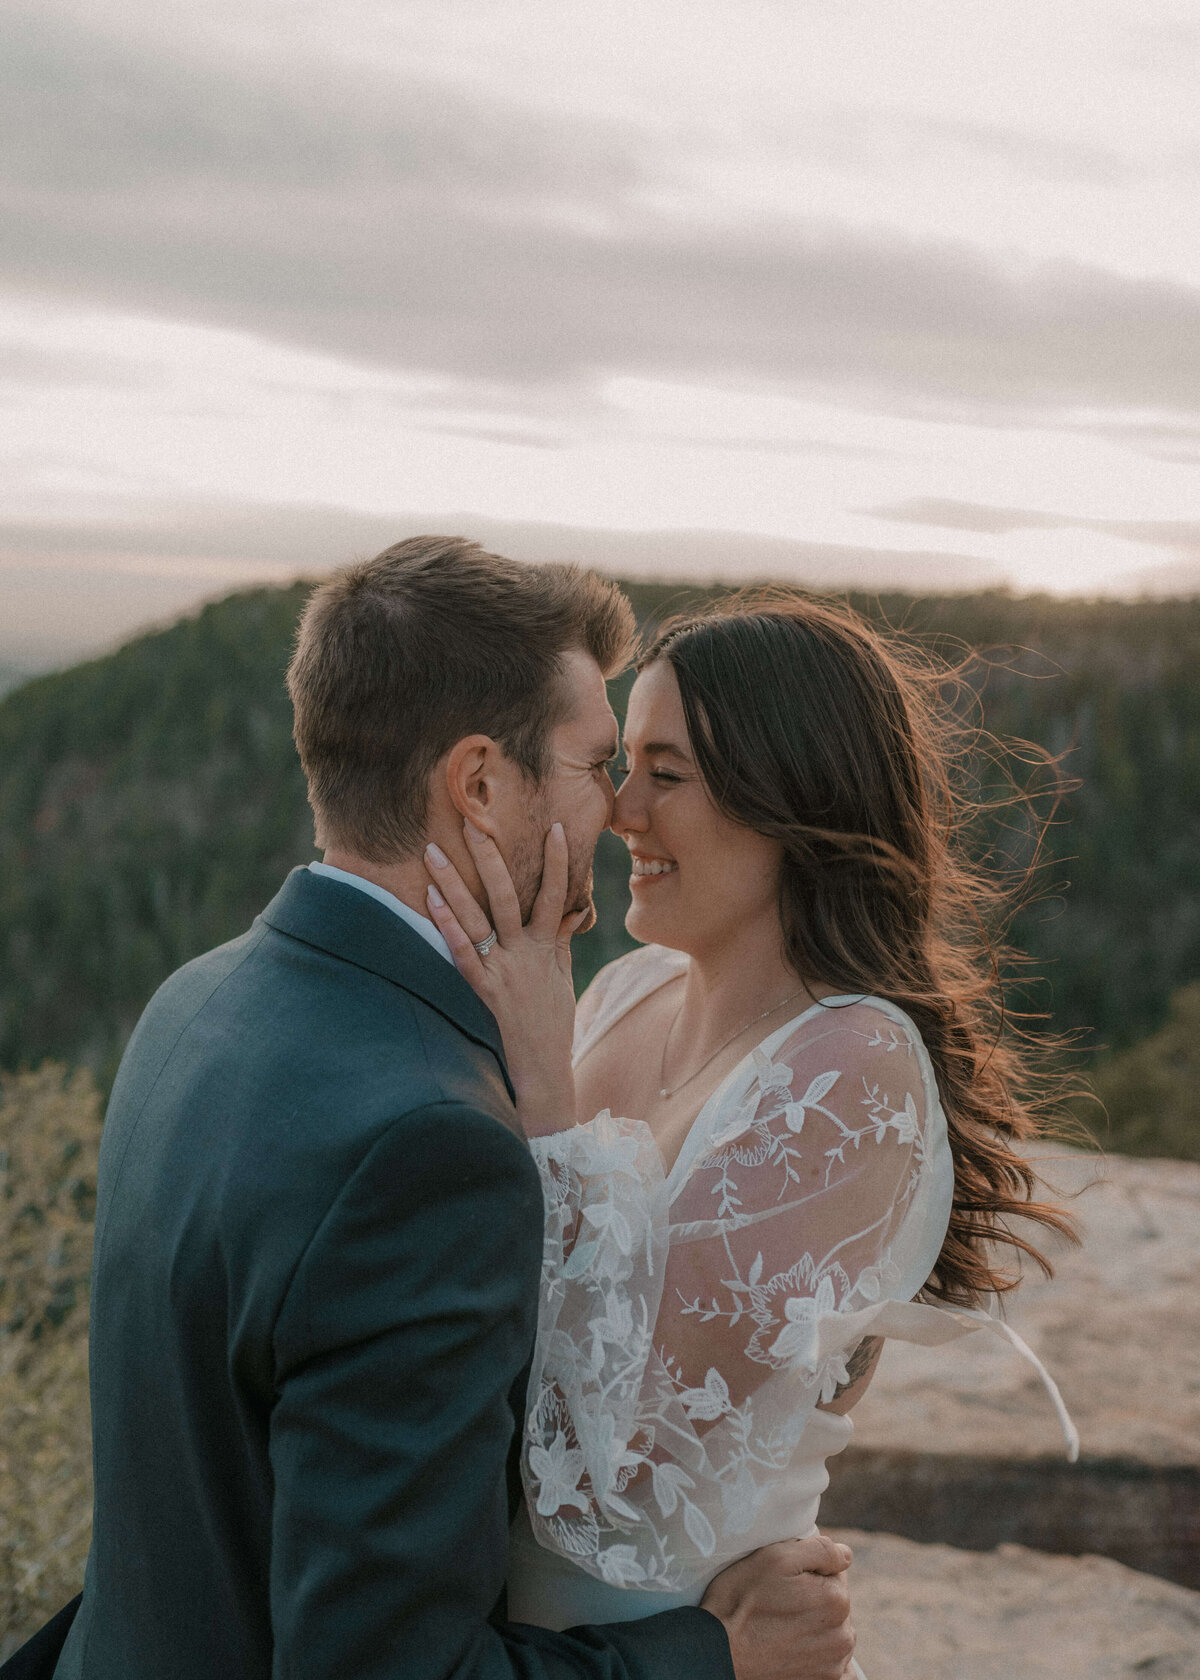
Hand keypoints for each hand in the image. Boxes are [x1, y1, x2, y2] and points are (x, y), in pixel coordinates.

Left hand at [424, 821, 584, 1135]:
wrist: (543, 1074)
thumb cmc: (552, 1027)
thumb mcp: (561, 981)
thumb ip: (559, 944)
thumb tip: (567, 915)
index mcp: (548, 948)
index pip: (556, 895)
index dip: (559, 862)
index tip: (557, 828)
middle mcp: (525, 954)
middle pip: (508, 895)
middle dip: (490, 857)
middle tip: (472, 822)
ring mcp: (503, 971)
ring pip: (478, 917)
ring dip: (453, 882)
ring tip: (433, 852)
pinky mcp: (483, 992)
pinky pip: (462, 953)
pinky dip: (446, 926)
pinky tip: (430, 901)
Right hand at [700, 1535, 855, 1679]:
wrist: (719, 1653)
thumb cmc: (743, 1601)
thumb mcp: (776, 1557)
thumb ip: (819, 1550)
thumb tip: (846, 1555)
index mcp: (836, 1600)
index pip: (834, 1573)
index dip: (809, 1570)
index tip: (785, 1579)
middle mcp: (843, 1636)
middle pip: (835, 1603)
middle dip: (814, 1598)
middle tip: (780, 1601)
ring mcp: (833, 1665)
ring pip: (833, 1632)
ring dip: (816, 1626)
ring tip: (782, 1626)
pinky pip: (836, 1667)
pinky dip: (821, 1657)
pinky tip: (800, 1650)